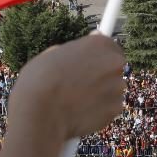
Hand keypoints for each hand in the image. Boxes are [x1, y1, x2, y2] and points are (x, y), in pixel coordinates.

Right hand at [9, 35, 124, 141]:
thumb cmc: (39, 81)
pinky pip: (109, 108)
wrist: (39, 113)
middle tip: (80, 83)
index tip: (92, 62)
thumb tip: (80, 53)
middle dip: (102, 74)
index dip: (99, 56)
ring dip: (100, 93)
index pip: (110, 46)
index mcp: (98, 44)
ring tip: (76, 100)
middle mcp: (113, 63)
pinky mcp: (115, 110)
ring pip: (113, 89)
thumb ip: (74, 52)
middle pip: (114, 67)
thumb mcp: (52, 54)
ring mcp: (117, 87)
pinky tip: (80, 112)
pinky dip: (99, 110)